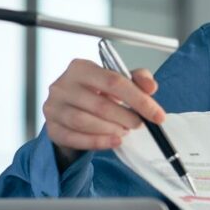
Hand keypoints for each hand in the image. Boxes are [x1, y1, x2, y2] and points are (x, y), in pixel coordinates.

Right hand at [43, 59, 165, 167]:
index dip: (139, 100)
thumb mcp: (119, 80)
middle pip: (100, 104)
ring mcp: (53, 108)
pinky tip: (114, 141)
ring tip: (124, 131)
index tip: (157, 115)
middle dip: (126, 117)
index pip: (114, 82)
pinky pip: (75, 138)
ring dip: (111, 130)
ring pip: (85, 123)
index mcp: (80, 68)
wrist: (71, 108)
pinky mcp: (52, 128)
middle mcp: (62, 86)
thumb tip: (150, 87)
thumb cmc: (96, 92)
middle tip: (139, 124)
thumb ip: (138, 80)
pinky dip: (98, 142)